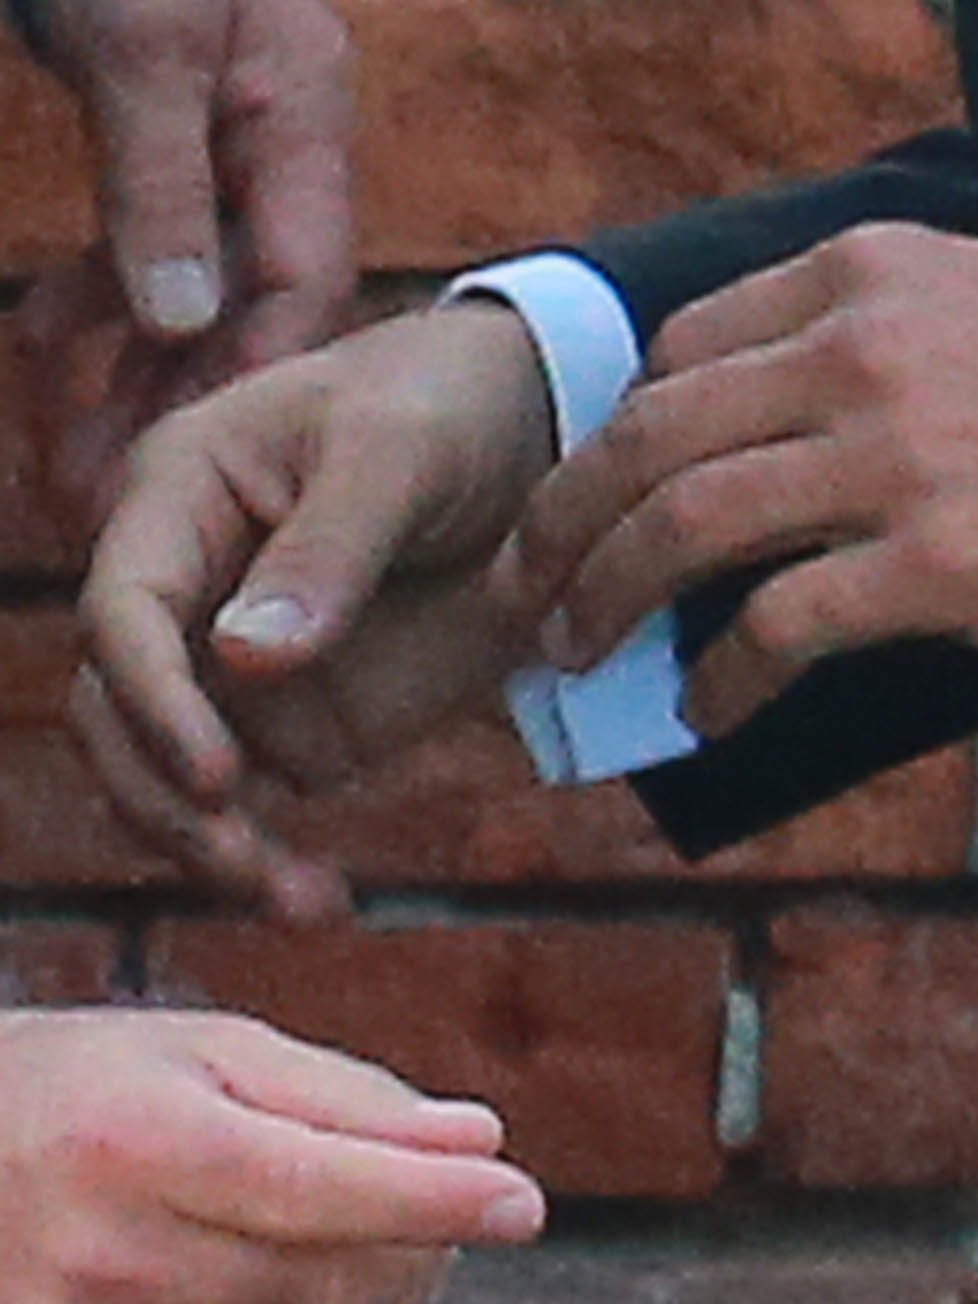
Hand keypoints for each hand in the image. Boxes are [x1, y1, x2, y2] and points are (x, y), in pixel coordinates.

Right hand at [0, 1010, 539, 1303]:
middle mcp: (98, 1260)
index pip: (314, 1188)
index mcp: (134, 1143)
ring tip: (405, 1269)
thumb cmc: (90, 1090)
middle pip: (315, 1285)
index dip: (433, 1201)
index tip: (525, 1202)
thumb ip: (345, 1097)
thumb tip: (480, 1142)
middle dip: (418, 1254)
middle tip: (454, 1216)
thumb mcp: (206, 1050)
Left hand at [16, 0, 360, 520]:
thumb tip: (174, 320)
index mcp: (306, 125)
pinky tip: (48, 352)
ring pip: (201, 289)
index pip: (310, 275)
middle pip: (256, 301)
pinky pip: (155, 252)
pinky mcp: (183, 151)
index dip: (263, 371)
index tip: (207, 460)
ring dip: (141, 372)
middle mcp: (284, 151)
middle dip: (191, 399)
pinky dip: (105, 305)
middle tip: (117, 494)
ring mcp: (236, 152)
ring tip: (77, 461)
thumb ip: (160, 185)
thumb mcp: (145, 52)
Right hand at [69, 301, 554, 919]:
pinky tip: (321, 901)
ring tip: (299, 900)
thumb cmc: (450, 401)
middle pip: (117, 715)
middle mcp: (181, 584)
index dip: (151, 699)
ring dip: (209, 851)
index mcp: (179, 492)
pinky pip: (241, 807)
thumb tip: (245, 659)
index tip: (218, 775)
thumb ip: (333, 545)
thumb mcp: (404, 447)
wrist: (534, 428)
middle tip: (242, 858)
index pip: (122, 610)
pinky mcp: (280, 716)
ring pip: (161, 778)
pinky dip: (267, 859)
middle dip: (164, 798)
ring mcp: (224, 661)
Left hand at [511, 227, 977, 736]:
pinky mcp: (931, 563)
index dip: (614, 429)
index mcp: (865, 272)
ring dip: (604, 599)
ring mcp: (890, 457)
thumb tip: (770, 421)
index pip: (681, 345)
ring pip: (683, 525)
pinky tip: (702, 708)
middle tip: (530, 588)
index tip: (591, 491)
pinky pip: (775, 627)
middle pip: (650, 434)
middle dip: (564, 521)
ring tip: (575, 655)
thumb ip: (871, 331)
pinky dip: (716, 678)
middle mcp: (858, 349)